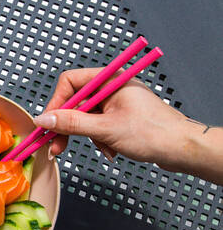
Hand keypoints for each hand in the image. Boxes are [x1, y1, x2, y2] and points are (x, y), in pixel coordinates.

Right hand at [36, 67, 186, 166]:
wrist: (184, 150)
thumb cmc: (155, 134)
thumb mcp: (106, 129)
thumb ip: (72, 123)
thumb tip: (45, 119)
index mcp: (110, 80)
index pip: (70, 82)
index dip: (57, 103)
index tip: (48, 123)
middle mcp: (112, 88)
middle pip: (76, 102)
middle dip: (68, 126)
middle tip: (56, 145)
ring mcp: (117, 103)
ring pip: (85, 118)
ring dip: (88, 136)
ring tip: (102, 147)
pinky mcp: (121, 118)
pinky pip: (98, 127)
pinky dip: (100, 140)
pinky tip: (112, 149)